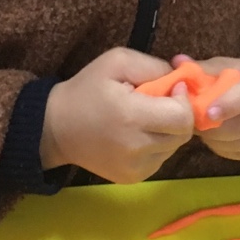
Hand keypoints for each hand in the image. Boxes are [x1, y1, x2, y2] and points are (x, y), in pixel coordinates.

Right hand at [40, 49, 194, 183]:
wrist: (56, 128)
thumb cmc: (87, 90)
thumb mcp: (116, 62)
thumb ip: (154, 67)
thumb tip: (183, 82)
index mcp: (131, 117)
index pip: (182, 118)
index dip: (183, 101)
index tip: (172, 89)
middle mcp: (136, 148)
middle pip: (183, 134)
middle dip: (178, 115)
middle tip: (160, 104)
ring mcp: (135, 168)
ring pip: (173, 147)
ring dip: (167, 131)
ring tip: (145, 119)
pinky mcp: (132, 178)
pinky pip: (160, 159)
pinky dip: (156, 146)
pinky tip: (138, 135)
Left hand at [180, 56, 239, 162]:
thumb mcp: (232, 67)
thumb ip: (206, 68)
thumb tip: (177, 62)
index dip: (230, 104)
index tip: (208, 114)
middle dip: (218, 129)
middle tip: (197, 126)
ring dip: (220, 142)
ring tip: (205, 134)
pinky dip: (229, 150)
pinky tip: (218, 142)